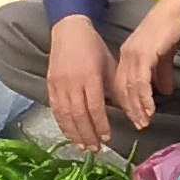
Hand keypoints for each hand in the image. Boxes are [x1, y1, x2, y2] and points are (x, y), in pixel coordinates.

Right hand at [47, 15, 116, 153]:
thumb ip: (117, 89)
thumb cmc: (94, 47)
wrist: (69, 30)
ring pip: (65, 114)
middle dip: (88, 134)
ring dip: (74, 133)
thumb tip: (129, 111)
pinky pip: (55, 108)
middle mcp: (72, 82)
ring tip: (83, 146)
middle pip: (79, 114)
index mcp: (90, 76)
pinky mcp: (50, 84)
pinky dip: (62, 124)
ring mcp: (59, 84)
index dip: (100, 124)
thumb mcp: (110, 65)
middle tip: (96, 149)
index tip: (107, 137)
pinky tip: (69, 133)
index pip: (95, 106)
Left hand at [111, 0, 179, 132]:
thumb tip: (164, 91)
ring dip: (138, 107)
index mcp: (128, 56)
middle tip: (139, 125)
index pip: (122, 84)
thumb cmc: (169, 29)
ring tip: (144, 122)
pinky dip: (145, 97)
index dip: (127, 102)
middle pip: (124, 89)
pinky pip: (142, 81)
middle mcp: (127, 56)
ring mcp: (134, 55)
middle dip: (131, 109)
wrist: (175, 10)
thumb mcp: (164, 55)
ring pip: (131, 88)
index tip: (135, 116)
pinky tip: (150, 108)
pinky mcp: (144, 54)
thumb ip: (162, 73)